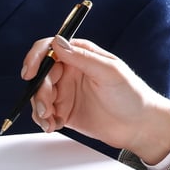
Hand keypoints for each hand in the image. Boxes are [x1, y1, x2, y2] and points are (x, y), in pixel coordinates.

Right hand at [24, 36, 169, 164]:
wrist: (140, 126)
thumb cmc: (132, 95)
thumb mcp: (109, 72)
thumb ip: (82, 57)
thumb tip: (57, 43)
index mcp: (81, 56)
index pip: (50, 49)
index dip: (35, 58)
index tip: (29, 73)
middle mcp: (71, 72)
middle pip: (41, 76)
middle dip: (39, 92)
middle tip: (47, 107)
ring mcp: (67, 92)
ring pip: (39, 96)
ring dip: (39, 108)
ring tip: (50, 120)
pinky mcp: (65, 112)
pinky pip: (44, 114)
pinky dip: (44, 121)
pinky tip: (54, 126)